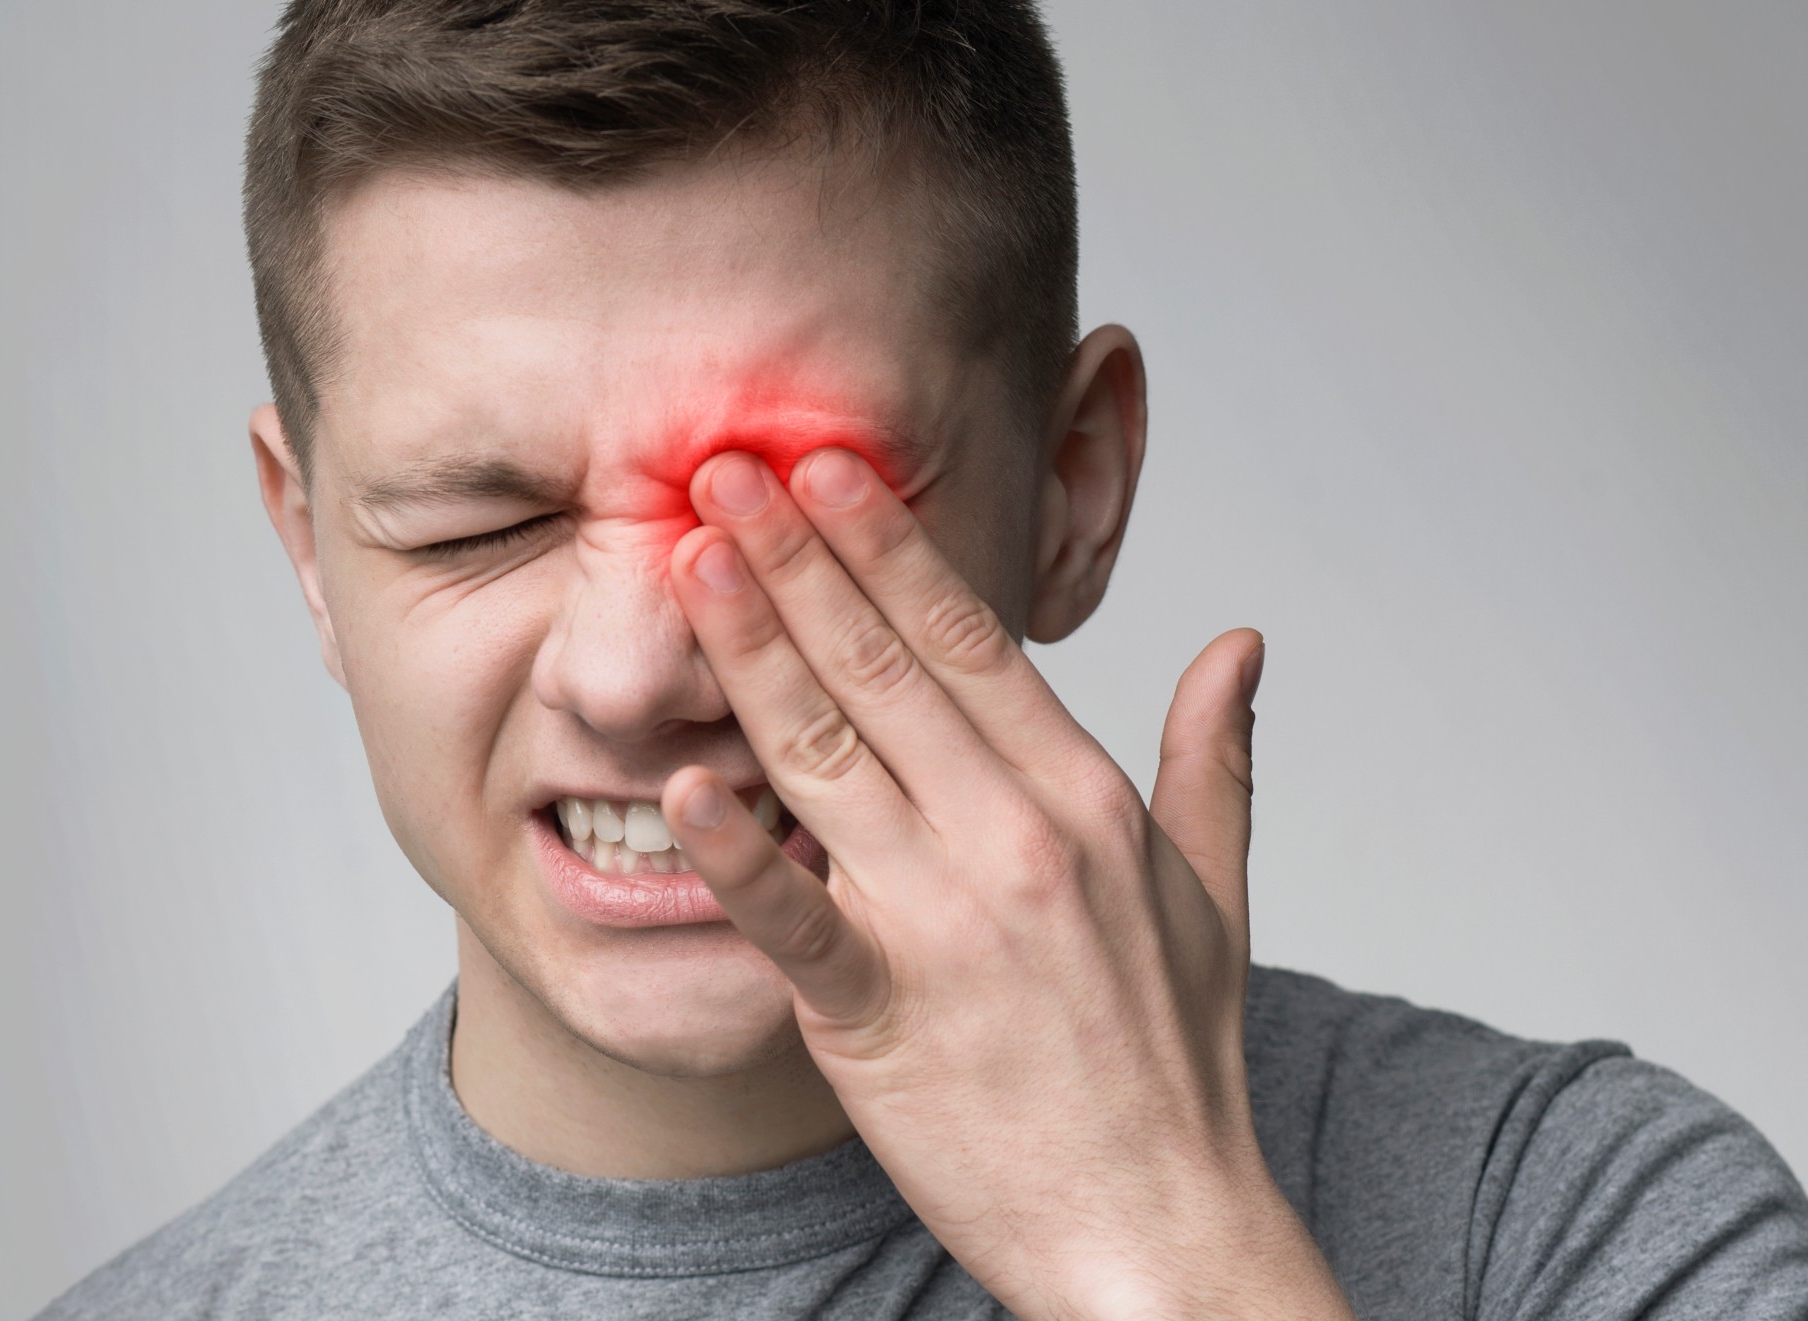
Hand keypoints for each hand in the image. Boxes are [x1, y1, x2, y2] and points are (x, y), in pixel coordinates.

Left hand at [658, 448, 1352, 1320]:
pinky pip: (796, 918)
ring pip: (827, 753)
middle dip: (797, 557)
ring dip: (750, 647)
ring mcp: (948, 924)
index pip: (970, 638)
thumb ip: (1213, 756)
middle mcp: (1015, 838)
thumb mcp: (1215, 893)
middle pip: (883, 667)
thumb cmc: (1173, 1066)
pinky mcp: (883, 1016)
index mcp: (1082, 798)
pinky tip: (680, 783)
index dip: (890, 545)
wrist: (1156, 1231)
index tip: (830, 467)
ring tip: (690, 558)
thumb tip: (1239, 644)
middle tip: (726, 467)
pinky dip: (736, 853)